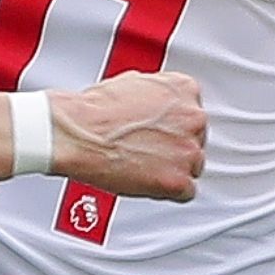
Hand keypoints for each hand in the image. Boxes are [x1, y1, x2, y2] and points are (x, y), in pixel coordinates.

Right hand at [48, 71, 206, 201]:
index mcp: (184, 89)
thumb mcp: (132, 82)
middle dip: (174, 146)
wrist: (78, 133)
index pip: (192, 112)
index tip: (160, 132)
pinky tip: (148, 181)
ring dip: (173, 168)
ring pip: (193, 166)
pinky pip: (186, 192)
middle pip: (195, 139)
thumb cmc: (96, 110)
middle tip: (148, 149)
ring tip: (145, 166)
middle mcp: (193, 117)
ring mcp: (188, 150)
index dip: (173, 125)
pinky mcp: (178, 180)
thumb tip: (156, 103)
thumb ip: (156, 93)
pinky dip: (168, 191)